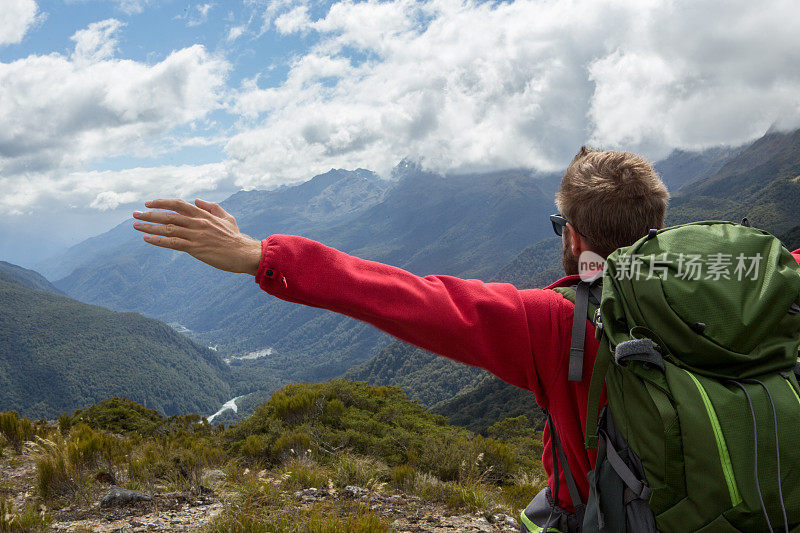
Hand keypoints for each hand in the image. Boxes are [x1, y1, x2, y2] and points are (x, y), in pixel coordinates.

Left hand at [133, 198, 262, 274]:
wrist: (243, 253)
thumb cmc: (235, 237)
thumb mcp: (226, 217)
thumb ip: (211, 207)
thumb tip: (196, 200)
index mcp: (203, 214)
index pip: (178, 204)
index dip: (161, 202)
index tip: (149, 203)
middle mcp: (197, 222)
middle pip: (168, 216)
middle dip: (149, 215)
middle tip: (135, 214)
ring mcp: (195, 235)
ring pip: (167, 229)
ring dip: (149, 227)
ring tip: (136, 226)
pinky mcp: (195, 248)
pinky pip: (173, 243)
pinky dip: (158, 241)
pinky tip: (147, 239)